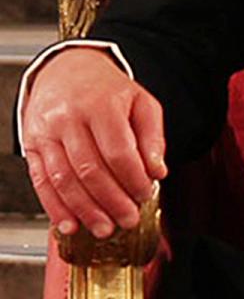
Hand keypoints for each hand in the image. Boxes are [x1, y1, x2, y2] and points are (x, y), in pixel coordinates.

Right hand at [20, 49, 165, 238]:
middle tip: (127, 220)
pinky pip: (41, 180)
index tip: (144, 195)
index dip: (132, 179)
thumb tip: (157, 171)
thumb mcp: (142, 103)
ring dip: (84, 210)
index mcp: (100, 106)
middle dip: (111, 201)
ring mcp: (45, 132)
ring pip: (63, 179)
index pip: (118, 152)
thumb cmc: (108, 91)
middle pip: (89, 169)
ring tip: (103, 229)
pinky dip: (54, 206)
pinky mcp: (31, 144)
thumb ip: (153, 138)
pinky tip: (69, 224)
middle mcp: (68, 118)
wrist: (66, 70)